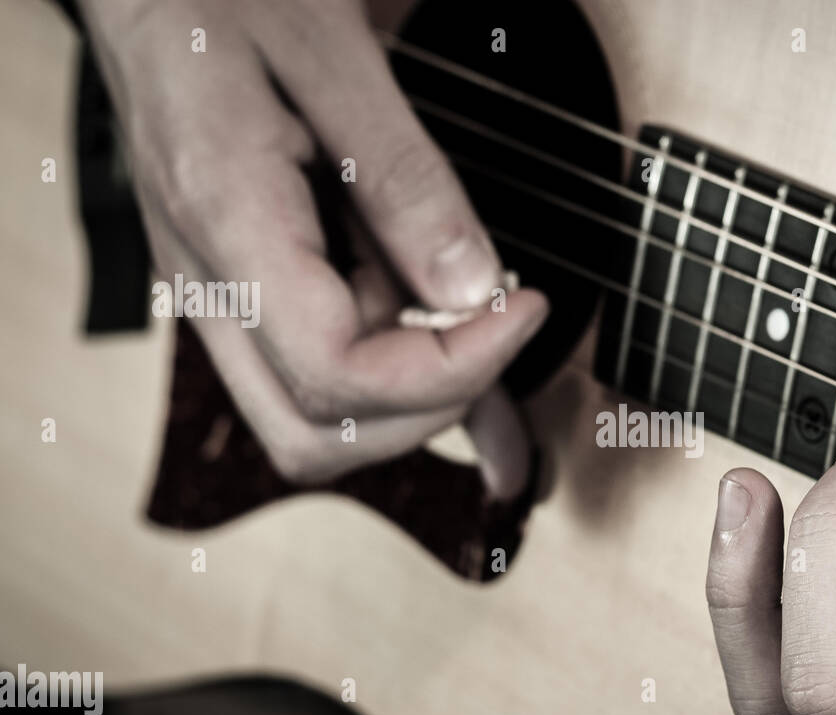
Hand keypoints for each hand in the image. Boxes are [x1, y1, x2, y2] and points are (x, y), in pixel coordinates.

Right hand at [77, 0, 545, 491]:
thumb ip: (406, 180)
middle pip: (312, 434)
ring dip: (410, 394)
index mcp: (225, 218)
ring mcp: (217, 296)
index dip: (450, 367)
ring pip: (311, 420)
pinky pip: (315, 372)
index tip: (523, 308)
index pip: (336, 373)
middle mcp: (207, 283)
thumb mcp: (333, 54)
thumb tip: (472, 290)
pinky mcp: (241, 290)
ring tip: (476, 314)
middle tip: (497, 329)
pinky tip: (465, 368)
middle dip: (425, 409)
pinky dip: (398, 378)